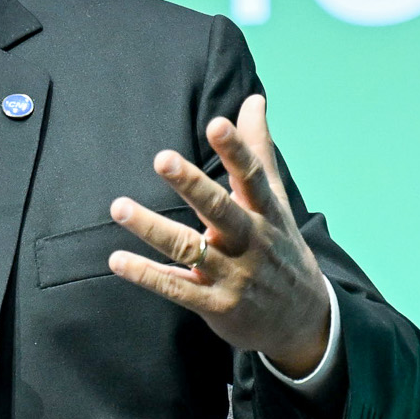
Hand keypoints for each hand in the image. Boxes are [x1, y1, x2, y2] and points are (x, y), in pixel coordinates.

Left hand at [107, 93, 334, 384]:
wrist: (302, 319)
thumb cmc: (280, 248)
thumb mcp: (275, 201)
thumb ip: (259, 150)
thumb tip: (253, 99)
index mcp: (265, 212)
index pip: (252, 177)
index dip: (236, 150)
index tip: (217, 123)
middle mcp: (250, 241)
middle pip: (219, 210)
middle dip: (192, 185)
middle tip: (162, 158)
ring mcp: (232, 275)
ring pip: (187, 249)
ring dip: (151, 228)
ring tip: (118, 206)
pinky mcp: (215, 305)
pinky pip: (176, 288)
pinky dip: (146, 274)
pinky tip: (117, 259)